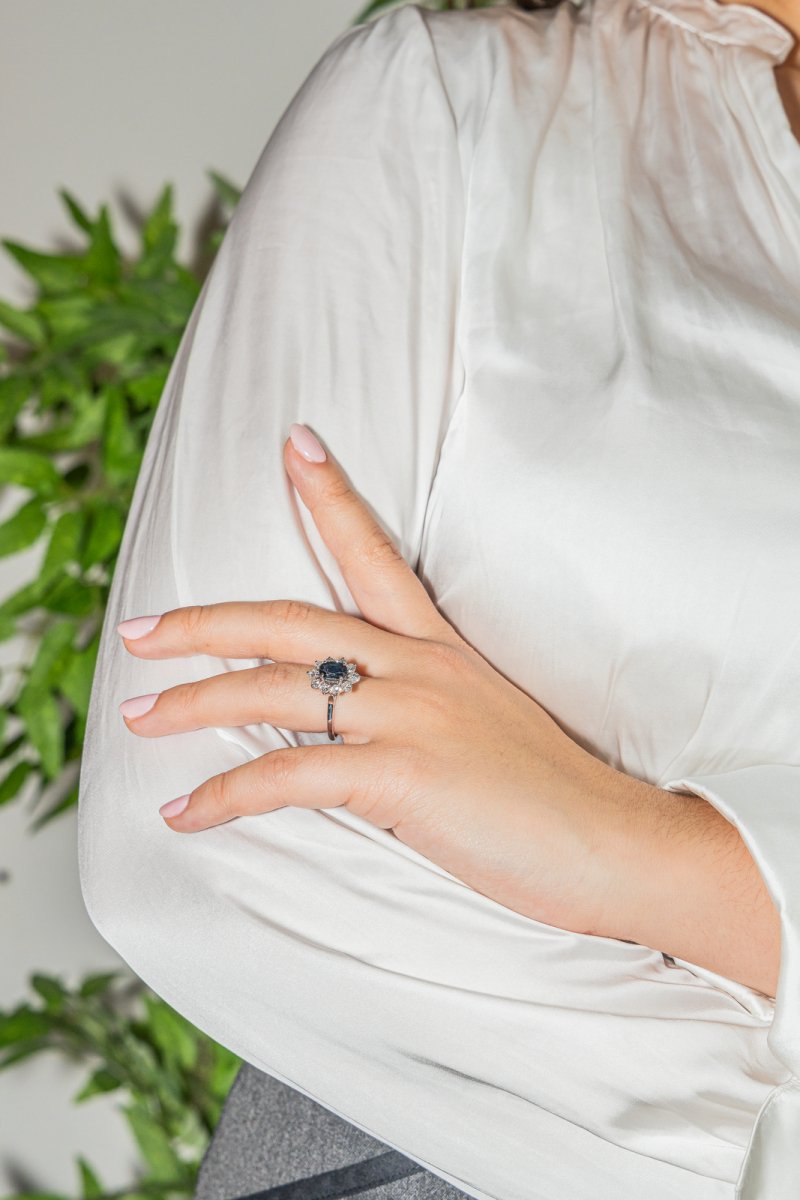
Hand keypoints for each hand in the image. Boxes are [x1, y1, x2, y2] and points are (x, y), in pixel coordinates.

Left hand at [117, 424, 642, 937]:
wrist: (616, 843)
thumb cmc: (551, 797)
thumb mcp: (484, 725)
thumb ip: (418, 710)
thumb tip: (352, 727)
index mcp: (440, 649)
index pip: (375, 554)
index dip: (331, 495)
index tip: (294, 444)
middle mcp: (419, 667)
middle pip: (289, 620)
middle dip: (204, 623)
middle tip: (136, 628)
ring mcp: (411, 715)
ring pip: (273, 690)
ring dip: (194, 702)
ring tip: (139, 715)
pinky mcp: (404, 774)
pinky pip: (288, 776)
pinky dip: (225, 795)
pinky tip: (184, 814)